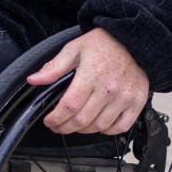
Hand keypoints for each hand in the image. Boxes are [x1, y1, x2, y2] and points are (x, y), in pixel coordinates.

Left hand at [26, 28, 149, 135]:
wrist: (133, 40)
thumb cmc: (104, 44)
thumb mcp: (74, 49)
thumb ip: (54, 67)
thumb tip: (34, 80)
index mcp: (91, 74)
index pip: (69, 106)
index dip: (56, 118)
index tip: (49, 121)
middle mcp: (109, 88)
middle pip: (82, 120)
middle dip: (65, 127)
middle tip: (58, 126)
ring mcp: (124, 97)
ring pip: (100, 126)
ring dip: (84, 130)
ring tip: (76, 124)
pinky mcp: (137, 102)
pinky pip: (121, 126)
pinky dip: (107, 130)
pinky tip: (99, 124)